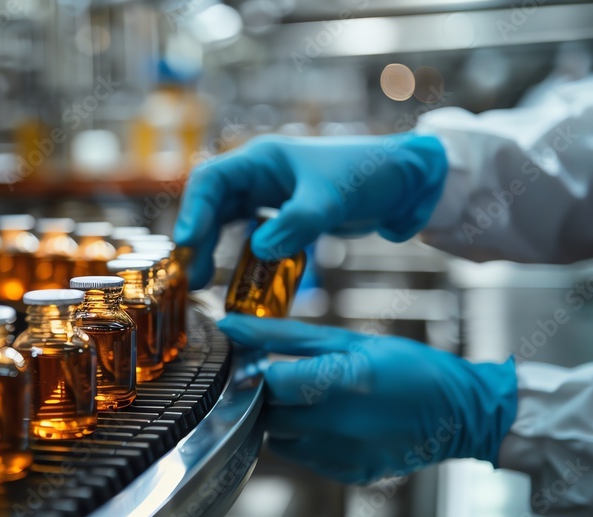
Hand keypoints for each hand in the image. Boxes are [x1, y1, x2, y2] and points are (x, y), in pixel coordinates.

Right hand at [174, 134, 447, 288]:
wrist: (407, 183)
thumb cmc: (370, 176)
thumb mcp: (331, 199)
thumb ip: (296, 224)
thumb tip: (259, 251)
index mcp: (263, 159)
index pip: (212, 180)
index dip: (193, 209)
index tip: (185, 242)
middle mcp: (259, 176)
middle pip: (211, 205)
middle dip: (197, 239)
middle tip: (189, 275)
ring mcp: (269, 197)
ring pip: (226, 224)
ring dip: (212, 250)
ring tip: (202, 282)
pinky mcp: (283, 218)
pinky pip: (249, 238)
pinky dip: (240, 258)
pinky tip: (236, 281)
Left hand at [218, 314, 516, 483]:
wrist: (462, 414)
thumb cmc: (407, 367)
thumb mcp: (347, 340)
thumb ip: (283, 335)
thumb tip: (230, 325)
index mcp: (342, 381)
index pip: (269, 382)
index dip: (258, 370)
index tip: (261, 361)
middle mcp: (339, 424)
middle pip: (267, 412)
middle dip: (268, 394)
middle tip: (288, 379)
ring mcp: (343, 454)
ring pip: (277, 438)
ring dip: (283, 418)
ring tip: (312, 401)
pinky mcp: (347, 474)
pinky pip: (302, 458)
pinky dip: (304, 440)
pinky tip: (330, 423)